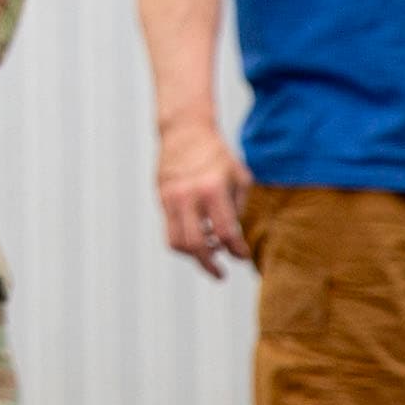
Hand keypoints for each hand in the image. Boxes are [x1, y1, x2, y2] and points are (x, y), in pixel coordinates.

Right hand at [154, 129, 246, 273]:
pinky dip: (183, 242)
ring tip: (208, 253)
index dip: (237, 251)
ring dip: (194, 256)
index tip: (242, 255)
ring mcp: (171, 198)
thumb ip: (237, 210)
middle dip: (210, 265)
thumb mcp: (240, 178)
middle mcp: (189, 196)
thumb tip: (232, 240)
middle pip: (197, 245)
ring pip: (177, 244)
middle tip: (221, 273)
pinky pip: (169, 232)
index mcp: (213, 189)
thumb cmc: (218, 155)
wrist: (185, 131)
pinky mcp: (161, 199)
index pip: (226, 233)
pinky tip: (197, 238)